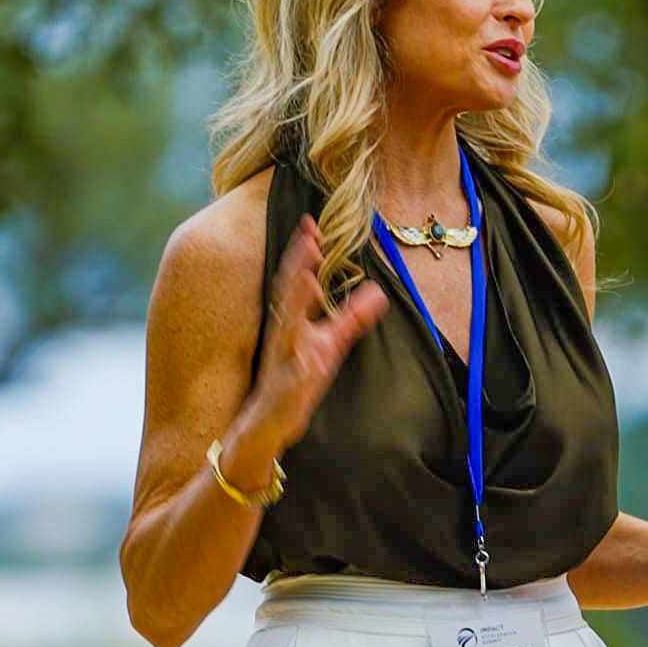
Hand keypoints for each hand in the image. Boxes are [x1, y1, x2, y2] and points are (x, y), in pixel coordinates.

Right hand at [246, 218, 387, 455]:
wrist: (269, 422)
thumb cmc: (297, 379)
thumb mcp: (329, 345)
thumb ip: (352, 318)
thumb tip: (378, 292)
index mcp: (291, 321)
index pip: (296, 281)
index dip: (304, 254)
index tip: (312, 225)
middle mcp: (283, 335)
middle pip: (288, 295)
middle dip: (298, 265)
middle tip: (310, 238)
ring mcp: (283, 361)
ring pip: (287, 329)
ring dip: (296, 304)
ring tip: (308, 279)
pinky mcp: (286, 389)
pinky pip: (292, 375)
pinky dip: (299, 364)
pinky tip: (309, 357)